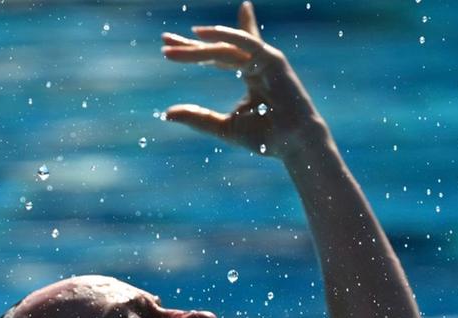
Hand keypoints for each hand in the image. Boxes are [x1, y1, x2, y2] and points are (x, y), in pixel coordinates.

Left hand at [161, 2, 327, 158]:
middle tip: (165, 42)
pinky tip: (202, 33)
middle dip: (191, 46)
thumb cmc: (265, 137)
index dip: (197, 48)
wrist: (292, 144)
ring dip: (198, 48)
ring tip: (172, 47)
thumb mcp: (223, 126)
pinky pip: (245, 43)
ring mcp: (265, 59)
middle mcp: (257, 63)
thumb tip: (166, 113)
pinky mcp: (272, 59)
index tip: (171, 42)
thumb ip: (197, 118)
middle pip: (218, 49)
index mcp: (249, 74)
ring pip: (225, 49)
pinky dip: (225, 36)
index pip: (220, 56)